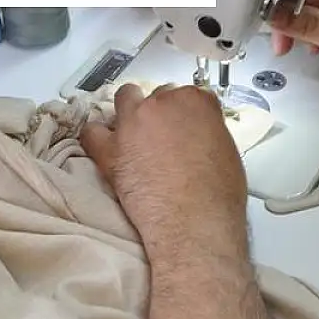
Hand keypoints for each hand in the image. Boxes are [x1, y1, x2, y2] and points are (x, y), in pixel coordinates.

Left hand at [80, 84, 247, 252]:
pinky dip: (97, 135)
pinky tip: (104, 144)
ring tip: (133, 133)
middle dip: (159, 113)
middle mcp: (162, 104)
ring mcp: (133, 123)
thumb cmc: (216, 196)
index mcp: (196, 102)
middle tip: (161, 137)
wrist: (192, 224)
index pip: (188, 95)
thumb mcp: (226, 152)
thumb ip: (207, 132)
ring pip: (124, 99)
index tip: (183, 127)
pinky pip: (92, 131)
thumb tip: (198, 136)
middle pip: (156, 97)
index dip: (185, 114)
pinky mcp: (110, 148)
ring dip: (129, 112)